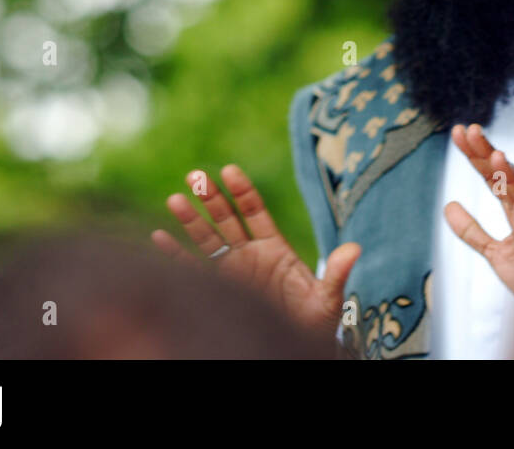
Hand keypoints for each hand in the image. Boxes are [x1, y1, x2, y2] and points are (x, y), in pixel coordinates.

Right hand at [151, 164, 360, 337]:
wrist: (293, 344)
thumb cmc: (313, 323)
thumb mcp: (327, 299)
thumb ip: (336, 274)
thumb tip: (355, 248)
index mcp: (274, 249)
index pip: (255, 212)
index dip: (242, 191)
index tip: (229, 170)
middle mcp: (249, 255)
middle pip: (226, 219)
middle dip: (211, 198)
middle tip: (195, 176)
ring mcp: (231, 272)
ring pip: (206, 240)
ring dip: (190, 220)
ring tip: (174, 198)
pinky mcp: (218, 291)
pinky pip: (192, 270)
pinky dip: (174, 255)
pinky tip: (158, 237)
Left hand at [443, 123, 513, 305]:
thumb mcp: (493, 251)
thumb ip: (471, 230)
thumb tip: (448, 205)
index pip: (492, 177)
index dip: (475, 155)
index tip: (459, 132)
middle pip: (506, 178)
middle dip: (488, 154)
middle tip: (471, 130)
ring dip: (511, 177)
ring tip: (496, 155)